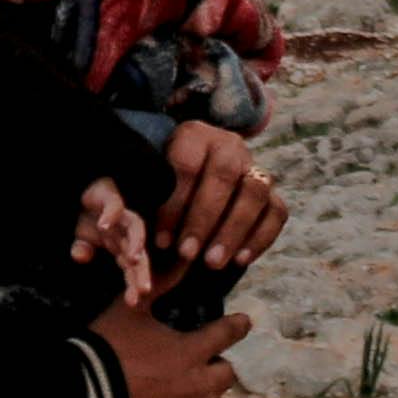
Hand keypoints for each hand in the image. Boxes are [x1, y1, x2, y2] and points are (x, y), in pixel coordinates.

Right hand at [68, 179, 156, 295]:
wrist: (84, 188)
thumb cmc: (88, 217)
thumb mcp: (81, 239)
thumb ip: (82, 250)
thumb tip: (79, 256)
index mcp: (121, 246)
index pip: (130, 269)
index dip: (132, 285)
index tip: (133, 303)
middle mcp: (125, 232)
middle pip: (138, 253)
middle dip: (141, 271)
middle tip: (143, 290)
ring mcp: (121, 214)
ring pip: (136, 228)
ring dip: (136, 243)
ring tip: (134, 258)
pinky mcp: (112, 197)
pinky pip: (115, 206)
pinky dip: (111, 214)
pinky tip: (104, 225)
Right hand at [92, 295, 250, 397]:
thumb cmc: (105, 350)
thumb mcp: (131, 309)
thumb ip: (161, 283)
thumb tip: (183, 255)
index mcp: (190, 350)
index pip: (227, 333)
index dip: (237, 326)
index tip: (243, 323)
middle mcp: (198, 384)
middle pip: (227, 376)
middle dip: (219, 370)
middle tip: (205, 370)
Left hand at [153, 126, 284, 273]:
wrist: (189, 194)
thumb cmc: (158, 191)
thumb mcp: (144, 186)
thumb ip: (140, 197)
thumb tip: (121, 222)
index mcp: (193, 135)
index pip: (187, 165)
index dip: (174, 205)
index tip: (161, 240)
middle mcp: (229, 145)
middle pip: (224, 175)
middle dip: (204, 219)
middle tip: (187, 253)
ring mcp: (254, 169)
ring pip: (254, 193)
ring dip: (233, 230)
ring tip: (212, 262)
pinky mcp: (272, 194)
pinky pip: (276, 213)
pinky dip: (260, 238)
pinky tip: (239, 261)